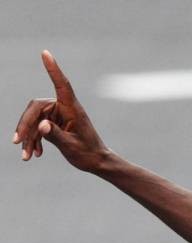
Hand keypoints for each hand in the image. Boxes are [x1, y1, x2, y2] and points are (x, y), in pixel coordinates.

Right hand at [13, 50, 110, 171]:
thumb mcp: (71, 146)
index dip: (53, 69)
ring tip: (26, 157)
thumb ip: (55, 135)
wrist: (97, 162)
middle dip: (25, 125)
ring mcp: (58, 115)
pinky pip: (37, 128)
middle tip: (16, 142)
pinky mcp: (53, 123)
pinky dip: (33, 141)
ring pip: (34, 121)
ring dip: (28, 138)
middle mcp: (63, 108)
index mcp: (72, 108)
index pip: (61, 84)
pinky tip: (34, 154)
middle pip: (35, 109)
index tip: (45, 53)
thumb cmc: (88, 153)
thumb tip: (41, 125)